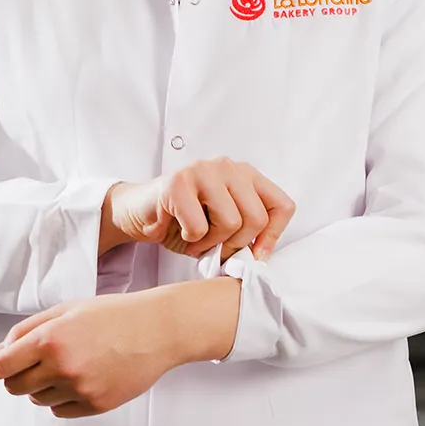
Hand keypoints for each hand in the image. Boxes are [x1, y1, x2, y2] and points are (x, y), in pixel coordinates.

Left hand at [0, 278, 238, 417]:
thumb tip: (0, 354)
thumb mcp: (66, 310)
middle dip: (16, 376)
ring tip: (68, 365)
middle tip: (31, 363)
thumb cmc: (113, 315)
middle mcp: (62, 367)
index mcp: (51, 339)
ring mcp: (80, 389)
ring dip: (43, 386)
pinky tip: (81, 378)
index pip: (2, 366)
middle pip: (15, 387)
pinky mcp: (96, 405)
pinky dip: (62, 398)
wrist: (158, 330)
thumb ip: (28, 330)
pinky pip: (61, 410)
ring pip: (38, 400)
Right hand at [101, 158, 293, 258]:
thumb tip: (262, 258)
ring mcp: (203, 170)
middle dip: (235, 244)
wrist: (141, 214)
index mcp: (247, 175)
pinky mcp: (178, 182)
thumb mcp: (227, 227)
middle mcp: (229, 166)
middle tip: (215, 247)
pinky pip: (199, 226)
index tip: (254, 254)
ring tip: (197, 239)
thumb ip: (249, 234)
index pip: (283, 206)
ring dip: (212, 243)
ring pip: (231, 222)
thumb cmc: (185, 222)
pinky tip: (180, 231)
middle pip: (256, 218)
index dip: (272, 237)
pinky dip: (191, 240)